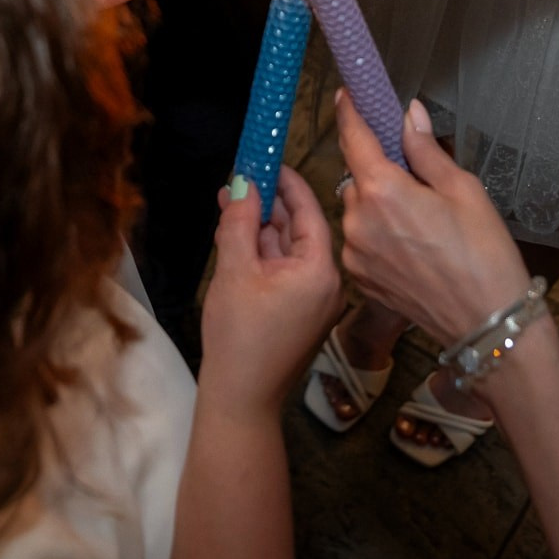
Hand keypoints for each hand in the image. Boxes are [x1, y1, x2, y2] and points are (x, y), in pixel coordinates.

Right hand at [196, 167, 342, 415]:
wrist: (242, 400)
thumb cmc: (241, 338)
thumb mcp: (235, 270)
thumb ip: (240, 222)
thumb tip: (243, 183)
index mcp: (321, 270)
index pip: (308, 210)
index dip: (285, 181)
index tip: (266, 157)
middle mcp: (327, 282)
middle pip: (299, 228)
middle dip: (267, 202)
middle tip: (240, 175)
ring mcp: (315, 300)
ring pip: (287, 249)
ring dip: (260, 226)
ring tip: (230, 200)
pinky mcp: (300, 313)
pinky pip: (283, 270)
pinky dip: (261, 252)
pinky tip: (237, 235)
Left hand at [337, 94, 530, 344]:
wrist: (487, 322)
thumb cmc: (484, 253)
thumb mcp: (464, 190)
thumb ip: (427, 150)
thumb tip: (409, 114)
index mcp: (383, 190)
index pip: (354, 138)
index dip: (350, 113)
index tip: (347, 95)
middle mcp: (358, 220)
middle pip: (357, 177)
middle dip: (379, 172)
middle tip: (415, 182)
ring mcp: (355, 253)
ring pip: (357, 211)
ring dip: (377, 206)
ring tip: (419, 224)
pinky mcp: (359, 279)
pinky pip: (359, 241)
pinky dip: (376, 235)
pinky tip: (411, 247)